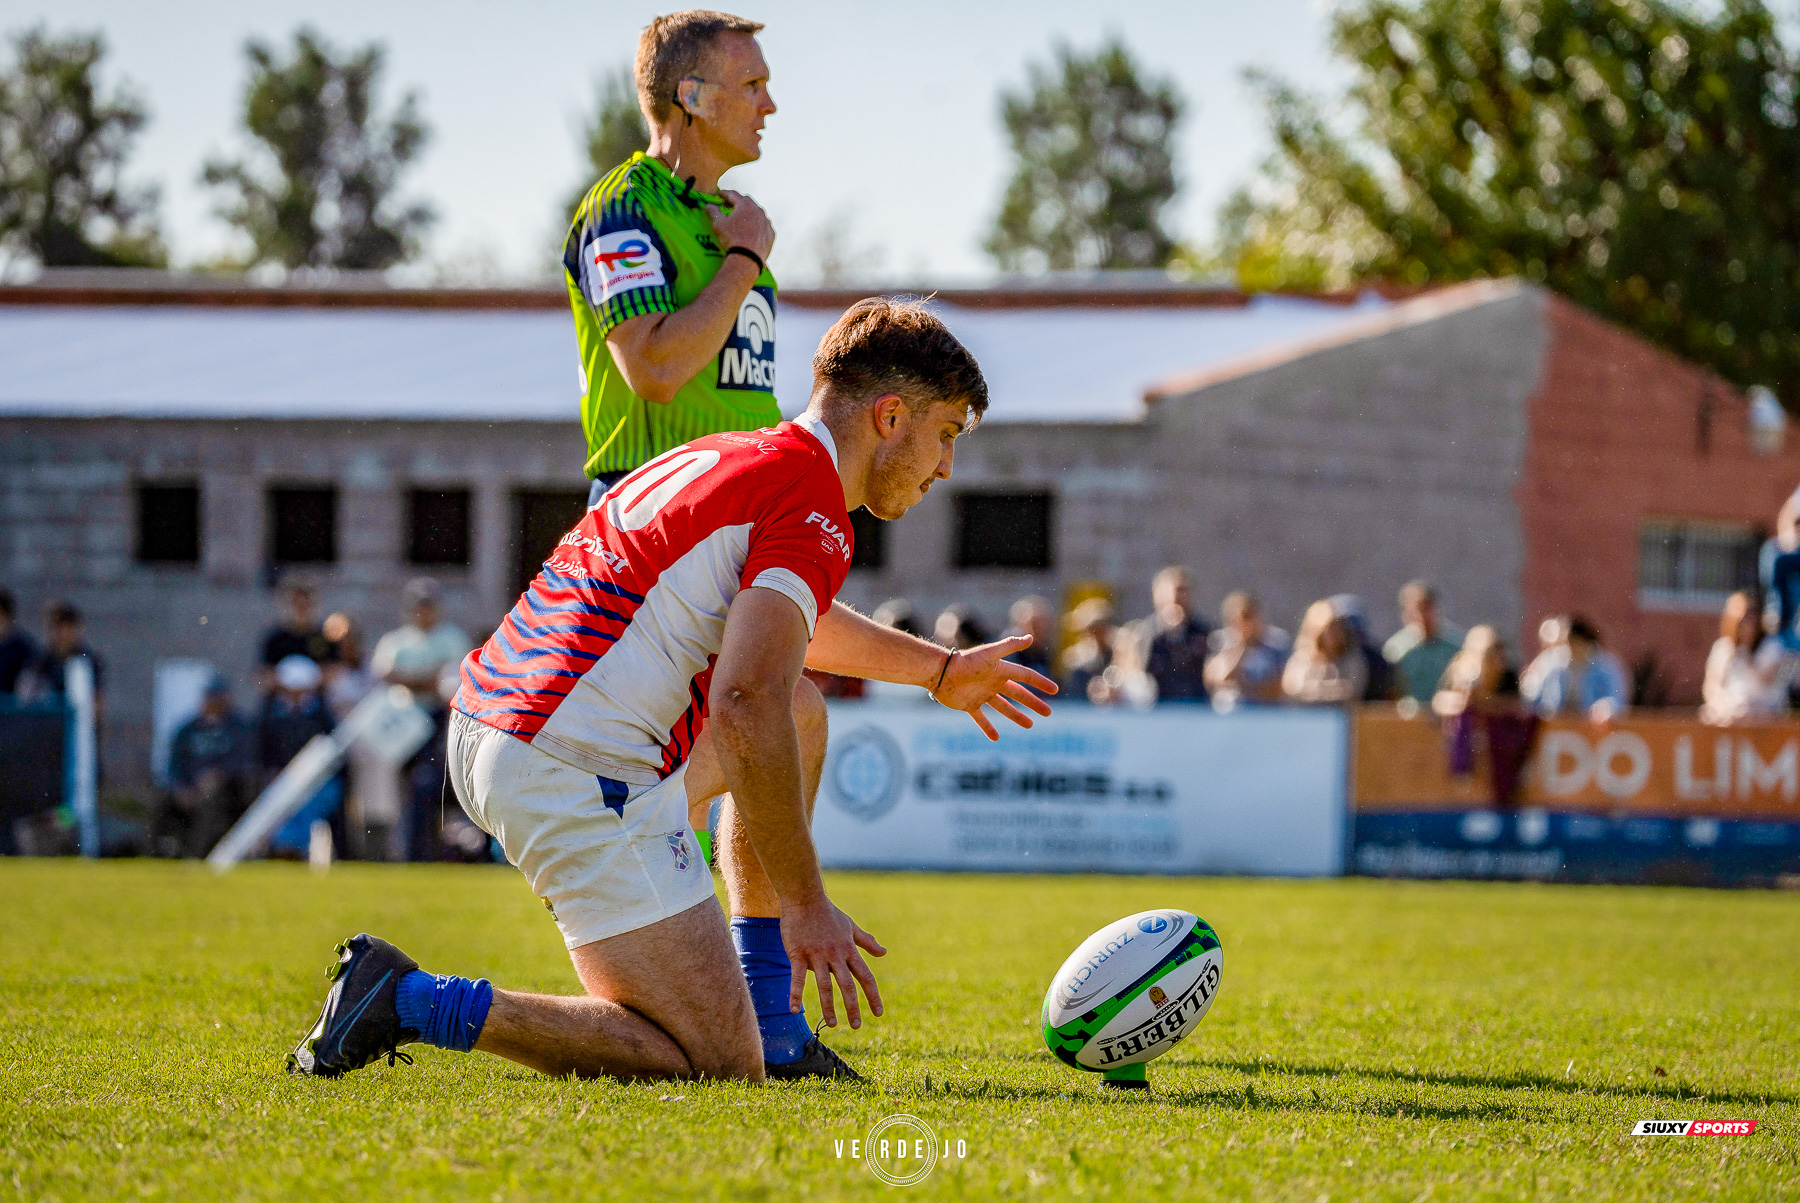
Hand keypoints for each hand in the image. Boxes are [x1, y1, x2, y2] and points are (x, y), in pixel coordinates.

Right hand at [707, 190, 774, 260]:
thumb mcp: (718, 224)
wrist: (747, 259)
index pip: (733, 194)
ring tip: (740, 219)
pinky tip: (751, 231)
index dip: (724, 194)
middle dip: (737, 202)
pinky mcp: (771, 234)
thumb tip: (708, 206)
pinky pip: (763, 226)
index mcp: (745, 205)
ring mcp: (766, 222)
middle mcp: (758, 211)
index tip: (718, 195)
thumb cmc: (731, 239)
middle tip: (728, 206)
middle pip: (746, 202)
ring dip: (748, 214)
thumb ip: (713, 212)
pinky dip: (756, 225)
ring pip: (757, 213)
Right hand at [781, 895, 885, 1028]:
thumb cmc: (828, 913)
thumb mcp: (850, 927)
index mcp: (849, 950)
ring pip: (824, 985)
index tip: (878, 1013)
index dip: (873, 996)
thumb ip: (866, 942)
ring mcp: (817, 955)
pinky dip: (795, 994)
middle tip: (857, 1026)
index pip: (865, 977)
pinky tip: (793, 1010)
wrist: (805, 897)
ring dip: (828, 1006)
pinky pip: (797, 977)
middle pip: (848, 985)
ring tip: (832, 1024)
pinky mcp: (798, 953)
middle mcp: (836, 954)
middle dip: (853, 1006)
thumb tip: (883, 953)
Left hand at [932, 636, 1057, 739]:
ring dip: (1016, 716)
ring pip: (1003, 707)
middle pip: (1018, 694)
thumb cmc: (966, 662)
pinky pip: (981, 718)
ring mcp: (982, 694)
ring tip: (1030, 725)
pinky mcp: (969, 705)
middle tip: (1048, 712)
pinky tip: (996, 737)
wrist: (941, 672)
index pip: (1025, 676)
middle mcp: (993, 682)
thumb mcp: (991, 653)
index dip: (1040, 682)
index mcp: (1000, 670)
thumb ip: (1010, 646)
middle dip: (1033, 703)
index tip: (1054, 690)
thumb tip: (1031, 637)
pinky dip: (988, 728)